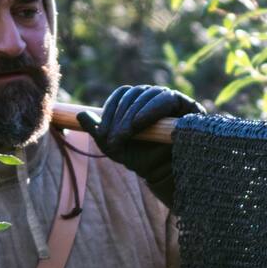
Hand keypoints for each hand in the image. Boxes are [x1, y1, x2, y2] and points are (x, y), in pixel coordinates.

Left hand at [77, 85, 203, 207]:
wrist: (165, 173)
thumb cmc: (140, 158)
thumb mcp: (114, 146)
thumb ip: (98, 131)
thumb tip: (80, 114)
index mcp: (137, 101)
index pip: (121, 95)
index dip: (110, 109)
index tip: (102, 131)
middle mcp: (153, 96)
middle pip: (132, 94)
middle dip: (119, 117)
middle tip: (112, 138)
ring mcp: (169, 98)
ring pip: (146, 95)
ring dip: (131, 115)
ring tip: (123, 135)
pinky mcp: (186, 104)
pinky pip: (165, 99)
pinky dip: (149, 110)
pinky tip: (138, 124)